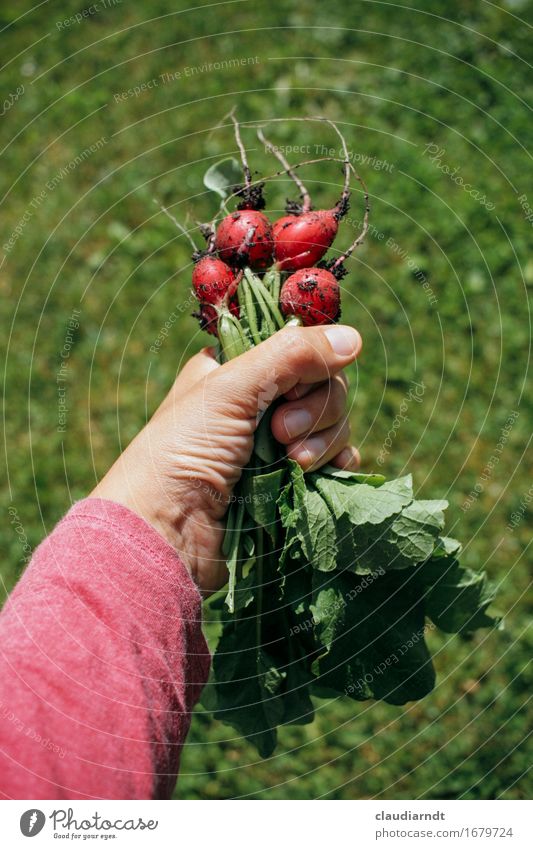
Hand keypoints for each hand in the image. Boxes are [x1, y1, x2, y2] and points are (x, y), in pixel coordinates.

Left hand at [92, 324, 361, 595]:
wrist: (169, 531)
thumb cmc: (184, 451)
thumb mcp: (232, 390)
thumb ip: (291, 356)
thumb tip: (352, 337)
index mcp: (236, 370)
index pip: (296, 348)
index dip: (306, 363)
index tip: (291, 385)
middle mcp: (258, 402)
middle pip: (322, 383)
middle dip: (313, 407)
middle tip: (279, 432)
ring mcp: (277, 443)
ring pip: (332, 421)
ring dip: (323, 438)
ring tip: (292, 461)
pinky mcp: (291, 480)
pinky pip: (337, 459)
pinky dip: (337, 461)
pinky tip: (321, 472)